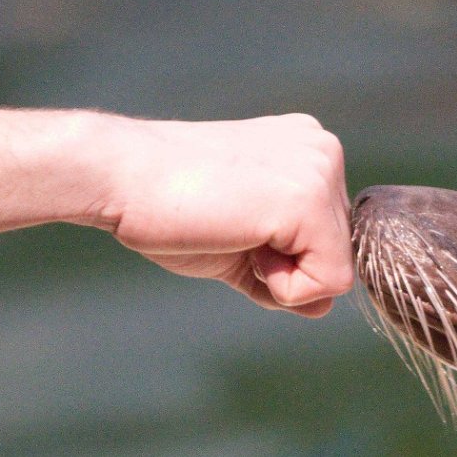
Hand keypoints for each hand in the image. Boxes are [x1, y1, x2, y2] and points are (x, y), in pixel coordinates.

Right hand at [90, 112, 352, 316]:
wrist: (117, 177)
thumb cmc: (167, 207)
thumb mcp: (240, 244)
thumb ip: (287, 271)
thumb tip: (324, 306)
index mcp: (308, 150)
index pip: (329, 235)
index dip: (284, 255)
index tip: (234, 225)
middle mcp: (324, 151)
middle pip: (338, 253)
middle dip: (285, 266)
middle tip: (229, 230)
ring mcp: (321, 172)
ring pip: (338, 270)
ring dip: (282, 275)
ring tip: (234, 230)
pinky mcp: (310, 202)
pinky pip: (330, 282)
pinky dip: (285, 287)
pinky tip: (243, 241)